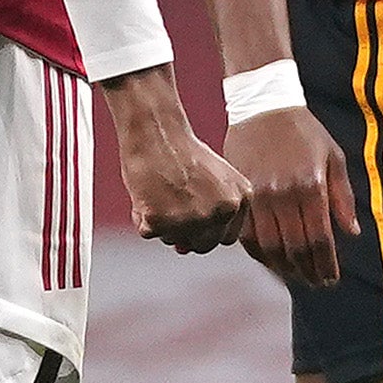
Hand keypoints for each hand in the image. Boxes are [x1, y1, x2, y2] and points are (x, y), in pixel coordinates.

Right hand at [105, 70, 249, 254]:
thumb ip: (216, 214)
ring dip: (164, 225)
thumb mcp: (220, 180)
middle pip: (202, 245)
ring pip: (174, 241)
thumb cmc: (185, 154)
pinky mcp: (160, 221)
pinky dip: (142, 219)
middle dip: (187, 234)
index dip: (207, 230)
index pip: (225, 238)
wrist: (158, 134)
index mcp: (240, 200)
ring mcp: (191, 219)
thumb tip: (188, 248)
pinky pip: (148, 234)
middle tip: (173, 208)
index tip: (193, 215)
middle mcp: (220, 213)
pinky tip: (146, 196)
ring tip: (161, 195)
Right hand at [226, 101, 347, 281]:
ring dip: (282, 268)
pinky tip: (271, 261)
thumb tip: (351, 233)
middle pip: (293, 248)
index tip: (331, 280)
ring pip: (267, 246)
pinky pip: (246, 235)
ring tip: (297, 277)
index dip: (325, 264)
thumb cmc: (306, 133)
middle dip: (307, 271)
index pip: (319, 238)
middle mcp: (283, 195)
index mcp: (311, 186)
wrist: (263, 109)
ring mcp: (257, 197)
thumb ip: (343, 199)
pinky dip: (258, 253)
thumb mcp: (335, 159)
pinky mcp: (239, 195)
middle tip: (317, 283)